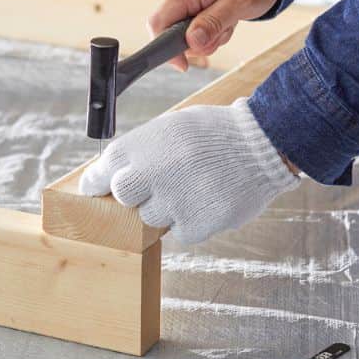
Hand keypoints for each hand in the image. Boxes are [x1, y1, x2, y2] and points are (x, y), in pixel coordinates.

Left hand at [79, 98, 299, 244]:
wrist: (264, 143)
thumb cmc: (216, 133)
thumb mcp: (172, 127)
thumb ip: (142, 150)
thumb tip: (115, 173)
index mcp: (143, 145)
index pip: (103, 170)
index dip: (97, 181)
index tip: (95, 188)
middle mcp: (152, 173)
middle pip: (123, 197)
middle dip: (136, 194)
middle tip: (159, 186)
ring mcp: (172, 201)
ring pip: (152, 218)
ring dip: (168, 208)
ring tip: (194, 188)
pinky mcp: (194, 224)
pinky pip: (180, 231)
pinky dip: (191, 220)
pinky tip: (207, 200)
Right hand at [153, 0, 283, 70]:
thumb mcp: (241, 2)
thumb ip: (214, 22)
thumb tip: (191, 41)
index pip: (158, 23)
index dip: (166, 49)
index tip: (184, 65)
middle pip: (172, 31)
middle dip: (200, 41)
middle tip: (225, 30)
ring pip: (184, 31)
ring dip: (209, 34)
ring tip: (229, 18)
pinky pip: (192, 23)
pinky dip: (210, 26)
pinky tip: (225, 16)